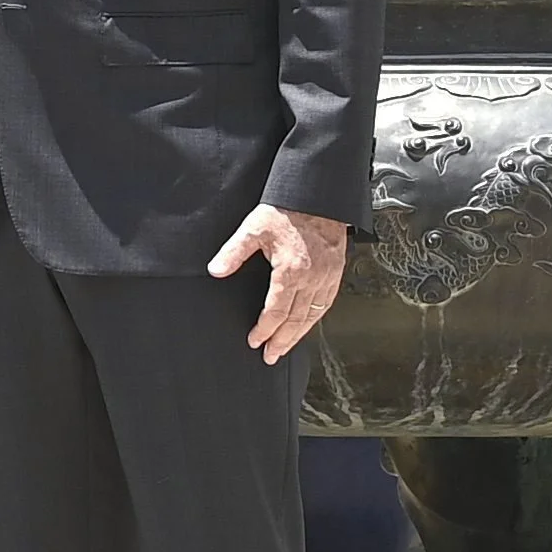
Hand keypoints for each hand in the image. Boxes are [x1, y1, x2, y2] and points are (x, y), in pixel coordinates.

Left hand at [207, 204, 347, 364]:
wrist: (317, 195)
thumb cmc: (287, 209)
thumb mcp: (254, 228)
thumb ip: (233, 252)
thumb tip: (216, 270)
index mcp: (291, 271)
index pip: (276, 312)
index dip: (264, 330)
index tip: (255, 341)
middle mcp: (312, 278)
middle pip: (296, 320)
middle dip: (282, 341)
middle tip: (270, 356)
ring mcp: (327, 276)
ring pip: (314, 315)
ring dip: (299, 335)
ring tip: (286, 347)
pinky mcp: (336, 271)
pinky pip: (327, 302)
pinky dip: (316, 318)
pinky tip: (308, 323)